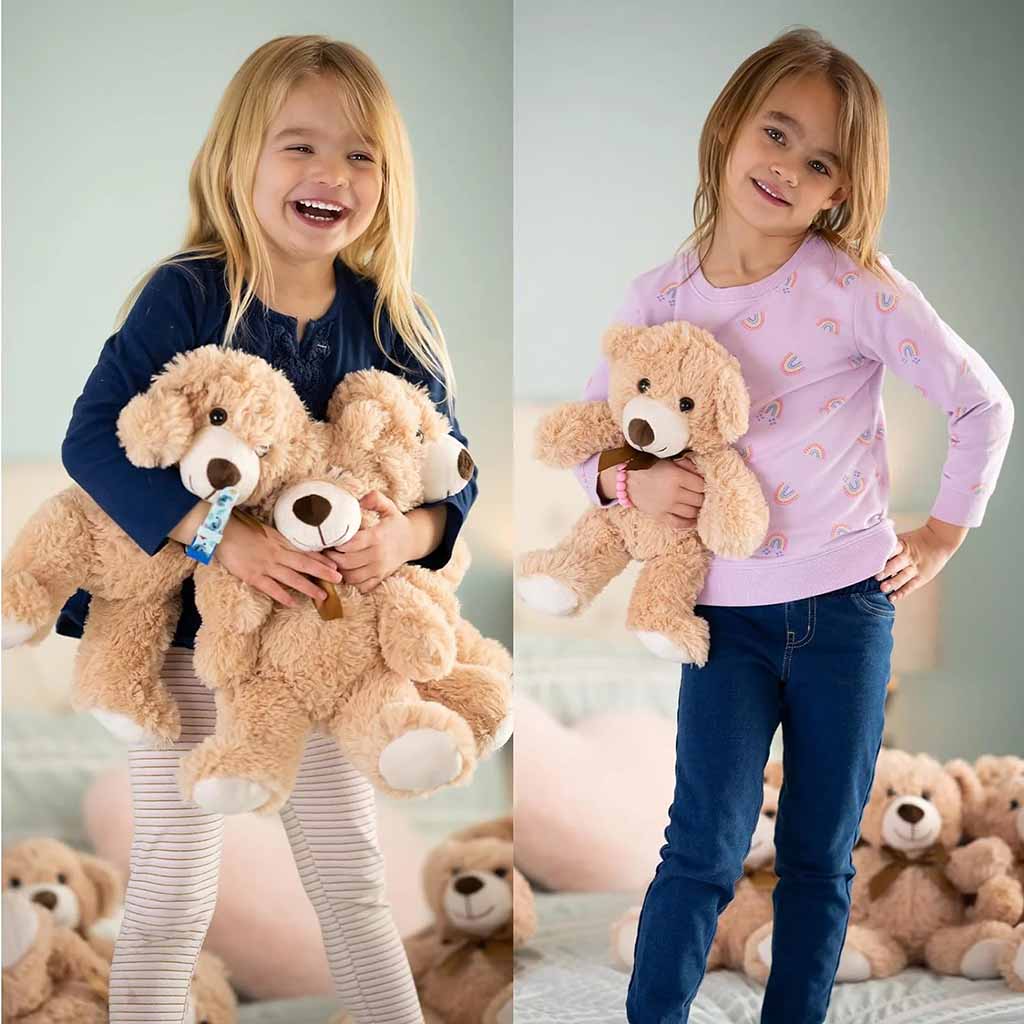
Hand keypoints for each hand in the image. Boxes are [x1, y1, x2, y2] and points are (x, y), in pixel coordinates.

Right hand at [213, 516, 342, 607]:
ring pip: (292, 578)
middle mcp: (277, 554)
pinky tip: (294, 603)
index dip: (322, 559)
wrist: (221, 531)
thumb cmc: (243, 530)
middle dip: (323, 573)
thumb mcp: (266, 532)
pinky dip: (283, 596)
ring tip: (322, 596)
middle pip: (304, 564)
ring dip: (308, 587)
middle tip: (339, 579)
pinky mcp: (253, 576)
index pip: (306, 552)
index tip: (336, 565)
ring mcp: (266, 565)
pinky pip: (271, 588)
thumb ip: (281, 541)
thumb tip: (295, 548)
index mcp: (281, 542)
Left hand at [326, 490, 415, 593]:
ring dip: (339, 570)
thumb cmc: (395, 523)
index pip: (350, 544)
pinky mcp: (380, 578)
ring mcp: (379, 569)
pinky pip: (361, 586)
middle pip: (347, 562)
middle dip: (332, 557)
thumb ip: (375, 499)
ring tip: (333, 561)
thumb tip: (360, 500)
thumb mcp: (389, 507)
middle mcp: (378, 556)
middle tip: (325, 550)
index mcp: (377, 537)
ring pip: (351, 577)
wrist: (412, 541)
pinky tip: (347, 571)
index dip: (336, 542)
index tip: (330, 538)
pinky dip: (351, 582)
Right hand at [600, 456, 704, 528]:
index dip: (706, 485)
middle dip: (703, 497)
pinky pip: (680, 523)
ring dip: (698, 509)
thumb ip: (687, 466)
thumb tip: (702, 473)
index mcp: (677, 477)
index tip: (706, 484)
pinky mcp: (660, 516)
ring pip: (692, 512)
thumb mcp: (669, 461)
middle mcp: (673, 493)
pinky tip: (694, 519)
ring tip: (699, 505)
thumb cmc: (649, 467)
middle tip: (703, 495)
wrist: (626, 479)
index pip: (701, 485)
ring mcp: (666, 507)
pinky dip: (689, 522)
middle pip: (699, 500)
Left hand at [875, 517, 967, 601]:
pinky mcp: (920, 577)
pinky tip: (892, 598)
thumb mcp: (902, 538)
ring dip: (893, 583)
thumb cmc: (916, 540)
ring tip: (883, 588)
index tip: (871, 560)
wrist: (939, 541)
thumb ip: (889, 544)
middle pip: (896, 564)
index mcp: (902, 546)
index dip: (882, 555)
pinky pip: (910, 586)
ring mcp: (914, 568)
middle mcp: (908, 557)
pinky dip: (901, 593)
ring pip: (903, 576)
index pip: (891, 549)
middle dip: (886, 570)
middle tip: (876, 576)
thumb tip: (869, 546)